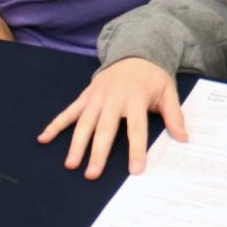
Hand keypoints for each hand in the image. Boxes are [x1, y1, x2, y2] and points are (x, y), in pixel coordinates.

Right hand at [37, 57, 185, 178]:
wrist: (135, 52)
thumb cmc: (153, 77)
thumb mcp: (168, 91)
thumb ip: (174, 115)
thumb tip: (183, 138)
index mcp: (136, 97)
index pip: (137, 127)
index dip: (137, 149)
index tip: (135, 170)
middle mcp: (114, 97)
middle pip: (105, 128)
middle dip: (98, 152)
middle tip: (92, 174)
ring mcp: (97, 96)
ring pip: (84, 122)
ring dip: (76, 143)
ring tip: (70, 164)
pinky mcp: (86, 96)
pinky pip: (69, 111)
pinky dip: (55, 124)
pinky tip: (43, 139)